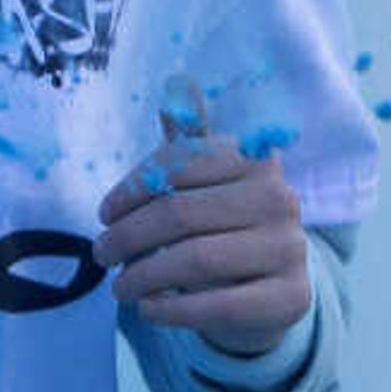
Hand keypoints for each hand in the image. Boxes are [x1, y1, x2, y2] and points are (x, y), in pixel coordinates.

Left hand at [95, 113, 308, 356]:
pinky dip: (172, 309)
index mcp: (258, 158)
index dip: (134, 187)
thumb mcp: (210, 182)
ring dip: (143, 276)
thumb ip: (191, 141)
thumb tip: (178, 83)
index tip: (104, 213)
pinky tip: (149, 309)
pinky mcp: (290, 297)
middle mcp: (279, 197)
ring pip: (196, 259)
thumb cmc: (226, 226)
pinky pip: (218, 304)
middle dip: (128, 236)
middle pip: (182, 213)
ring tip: (119, 288)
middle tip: (101, 254)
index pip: (182, 162)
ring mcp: (289, 248)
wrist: (271, 291)